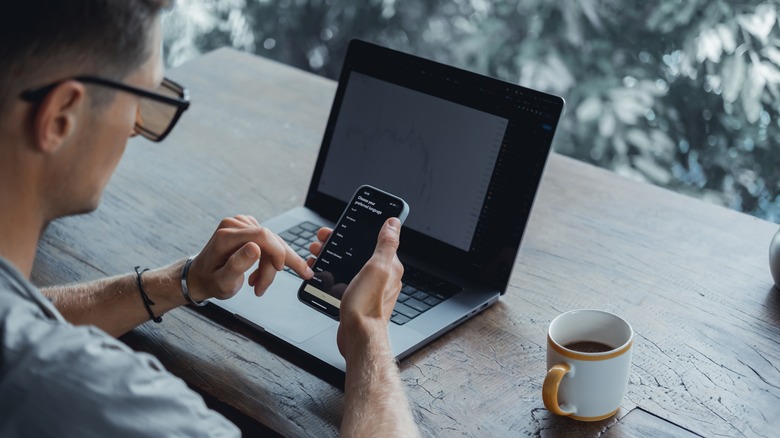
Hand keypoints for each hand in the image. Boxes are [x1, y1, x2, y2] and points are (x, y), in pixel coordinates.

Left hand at [188, 215, 313, 300]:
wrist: (202, 277)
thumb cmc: (211, 281)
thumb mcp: (223, 281)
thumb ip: (237, 265)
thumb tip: (255, 248)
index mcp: (226, 236)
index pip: (263, 235)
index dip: (277, 251)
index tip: (280, 269)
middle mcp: (234, 225)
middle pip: (270, 240)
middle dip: (275, 265)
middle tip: (276, 284)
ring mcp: (241, 224)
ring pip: (272, 243)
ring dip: (270, 266)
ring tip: (259, 285)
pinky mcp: (247, 228)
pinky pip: (268, 243)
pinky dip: (267, 261)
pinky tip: (258, 274)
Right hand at [310, 218, 403, 358]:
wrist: (357, 336)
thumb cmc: (367, 306)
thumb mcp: (378, 268)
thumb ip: (386, 244)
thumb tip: (394, 223)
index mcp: (389, 266)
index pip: (375, 241)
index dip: (357, 231)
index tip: (341, 227)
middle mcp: (381, 277)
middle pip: (359, 252)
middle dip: (339, 244)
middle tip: (321, 242)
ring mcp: (368, 288)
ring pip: (349, 265)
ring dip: (332, 258)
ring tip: (317, 255)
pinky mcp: (356, 298)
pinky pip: (343, 280)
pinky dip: (331, 274)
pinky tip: (321, 274)